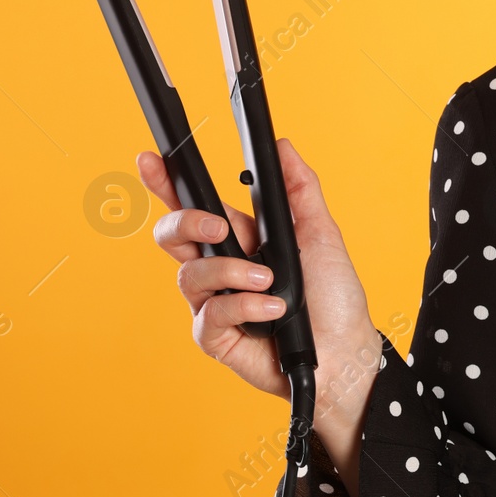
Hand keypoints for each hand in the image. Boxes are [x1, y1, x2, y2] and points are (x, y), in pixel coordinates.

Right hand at [138, 139, 381, 414]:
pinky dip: (244, 306)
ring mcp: (213, 302)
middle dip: (186, 223)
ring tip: (269, 281)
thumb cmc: (333, 295)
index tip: (151, 159)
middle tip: (220, 227)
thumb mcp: (320, 233)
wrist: (345, 349)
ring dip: (232, 272)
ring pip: (189, 274)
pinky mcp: (214, 336)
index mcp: (240, 238)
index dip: (166, 184)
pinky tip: (273, 310)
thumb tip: (282, 147)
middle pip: (171, 236)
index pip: (194, 206)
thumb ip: (299, 189)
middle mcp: (220, 268)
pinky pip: (210, 313)